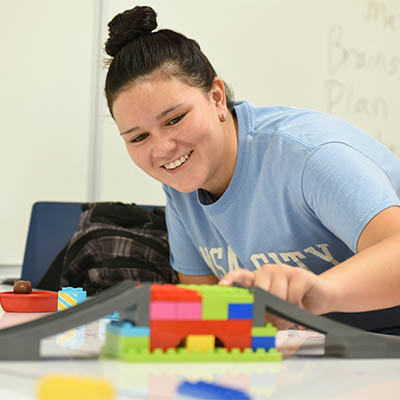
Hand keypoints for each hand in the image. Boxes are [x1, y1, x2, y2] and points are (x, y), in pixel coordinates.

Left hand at [219, 264, 336, 328]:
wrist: (322, 295)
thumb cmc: (294, 303)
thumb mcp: (276, 308)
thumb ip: (263, 310)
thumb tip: (251, 324)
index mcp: (258, 278)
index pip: (239, 275)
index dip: (229, 280)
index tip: (220, 287)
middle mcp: (268, 271)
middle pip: (260, 290)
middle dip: (267, 310)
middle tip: (276, 322)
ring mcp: (283, 270)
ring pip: (277, 294)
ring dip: (284, 312)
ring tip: (290, 316)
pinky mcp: (299, 274)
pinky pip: (293, 295)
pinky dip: (296, 306)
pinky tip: (301, 306)